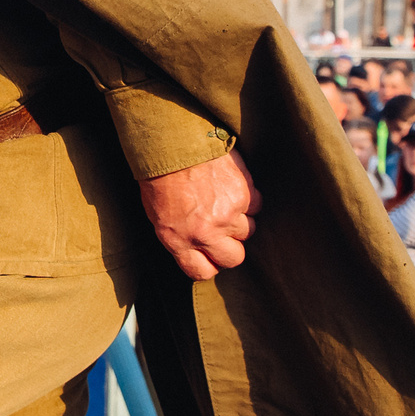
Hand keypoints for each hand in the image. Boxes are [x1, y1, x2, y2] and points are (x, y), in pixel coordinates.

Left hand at [139, 150, 258, 281]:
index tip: (209, 255)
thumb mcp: (158, 216)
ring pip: (248, 230)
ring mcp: (229, 213)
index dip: (208, 263)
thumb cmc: (159, 177)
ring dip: (240, 220)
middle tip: (222, 231)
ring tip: (224, 202)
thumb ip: (180, 238)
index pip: (204, 272)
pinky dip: (248, 199)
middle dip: (230, 247)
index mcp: (180, 240)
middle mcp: (207, 232)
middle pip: (234, 258)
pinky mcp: (245, 192)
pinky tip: (233, 186)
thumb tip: (198, 249)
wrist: (173, 143)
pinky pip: (256, 205)